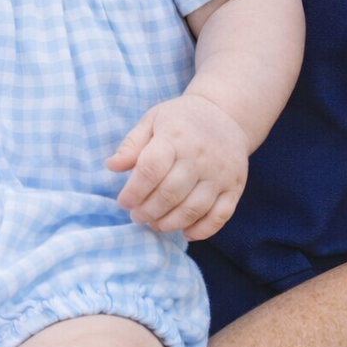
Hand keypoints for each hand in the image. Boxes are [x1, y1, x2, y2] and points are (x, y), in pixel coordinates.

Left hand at [106, 94, 248, 240]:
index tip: (123, 202)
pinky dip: (202, 230)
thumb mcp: (152, 121)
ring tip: (155, 224)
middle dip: (148, 211)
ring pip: (193, 209)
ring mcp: (220, 174)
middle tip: (137, 217)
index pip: (150, 169)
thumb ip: (131, 145)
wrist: (226, 114)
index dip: (133, 191)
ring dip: (170, 223)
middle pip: (170, 193)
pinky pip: (220, 216)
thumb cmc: (181, 120)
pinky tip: (185, 232)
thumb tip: (111, 166)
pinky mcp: (235, 187)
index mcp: (176, 137)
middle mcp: (200, 156)